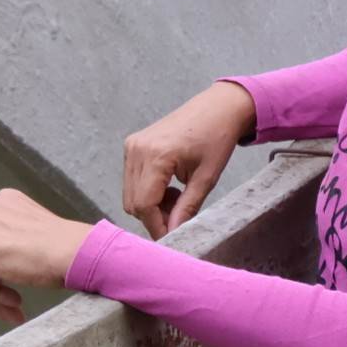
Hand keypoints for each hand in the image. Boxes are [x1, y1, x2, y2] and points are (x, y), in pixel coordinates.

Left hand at [0, 189, 95, 326]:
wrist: (74, 251)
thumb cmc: (67, 243)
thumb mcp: (38, 229)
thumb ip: (19, 236)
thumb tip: (12, 258)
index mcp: (7, 199)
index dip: (6, 257)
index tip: (23, 273)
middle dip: (0, 274)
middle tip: (18, 297)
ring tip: (17, 306)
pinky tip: (16, 303)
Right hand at [121, 82, 256, 240]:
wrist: (216, 108)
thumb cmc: (217, 139)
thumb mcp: (207, 177)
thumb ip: (188, 207)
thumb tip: (174, 233)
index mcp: (157, 156)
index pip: (144, 204)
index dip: (156, 226)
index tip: (171, 238)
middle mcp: (137, 149)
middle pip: (132, 202)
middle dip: (153, 217)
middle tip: (179, 217)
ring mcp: (131, 146)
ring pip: (130, 193)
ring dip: (150, 205)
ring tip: (176, 199)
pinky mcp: (132, 145)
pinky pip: (131, 180)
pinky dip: (147, 192)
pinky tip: (168, 187)